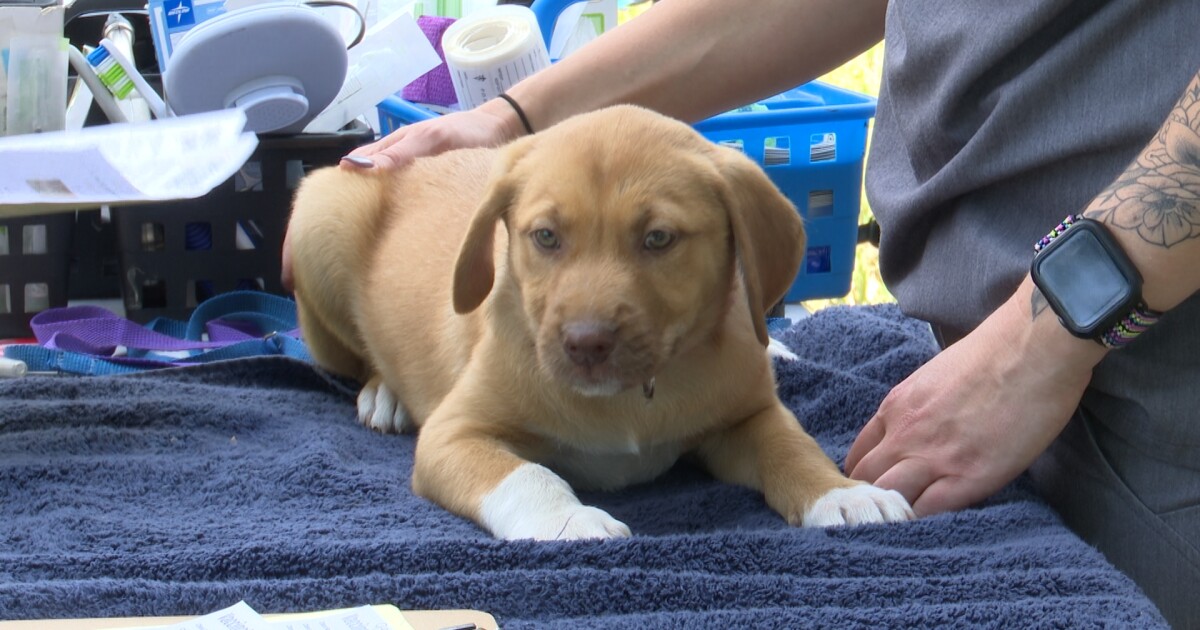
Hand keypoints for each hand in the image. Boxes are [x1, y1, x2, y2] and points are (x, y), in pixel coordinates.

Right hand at [280, 101, 525, 291]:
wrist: (491, 133)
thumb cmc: (460, 133)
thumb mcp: (430, 139)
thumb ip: (398, 154)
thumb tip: (355, 167)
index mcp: (369, 163)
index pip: (320, 202)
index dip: (301, 237)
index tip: (293, 270)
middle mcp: (371, 181)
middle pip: (328, 221)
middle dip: (309, 254)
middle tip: (299, 290)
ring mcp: (388, 197)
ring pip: (350, 230)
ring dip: (333, 257)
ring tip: (323, 293)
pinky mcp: (408, 207)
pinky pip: (377, 233)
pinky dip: (363, 254)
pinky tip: (361, 277)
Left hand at [845, 281, 1104, 515]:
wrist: (1032, 349)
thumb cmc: (991, 355)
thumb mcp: (932, 377)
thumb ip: (916, 407)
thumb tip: (916, 427)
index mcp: (895, 408)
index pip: (858, 454)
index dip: (862, 477)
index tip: (873, 489)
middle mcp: (905, 434)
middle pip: (866, 481)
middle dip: (869, 500)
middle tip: (884, 515)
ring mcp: (934, 457)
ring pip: (891, 499)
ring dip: (893, 514)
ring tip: (904, 527)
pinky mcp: (969, 477)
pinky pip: (930, 512)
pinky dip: (924, 523)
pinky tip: (929, 529)